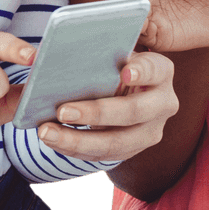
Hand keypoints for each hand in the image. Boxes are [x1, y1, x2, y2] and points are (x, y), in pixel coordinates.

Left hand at [37, 51, 178, 160]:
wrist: (128, 90)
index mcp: (161, 71)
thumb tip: (64, 55)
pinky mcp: (133, 150)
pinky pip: (103, 155)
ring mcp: (150, 131)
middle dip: (96, 113)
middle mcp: (162, 103)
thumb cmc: (117, 64)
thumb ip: (103, 54)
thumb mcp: (117, 54)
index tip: (124, 72)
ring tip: (46, 132)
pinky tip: (53, 140)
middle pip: (133, 112)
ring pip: (116, 143)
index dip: (141, 72)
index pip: (154, 70)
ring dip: (76, 140)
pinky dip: (74, 148)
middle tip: (62, 111)